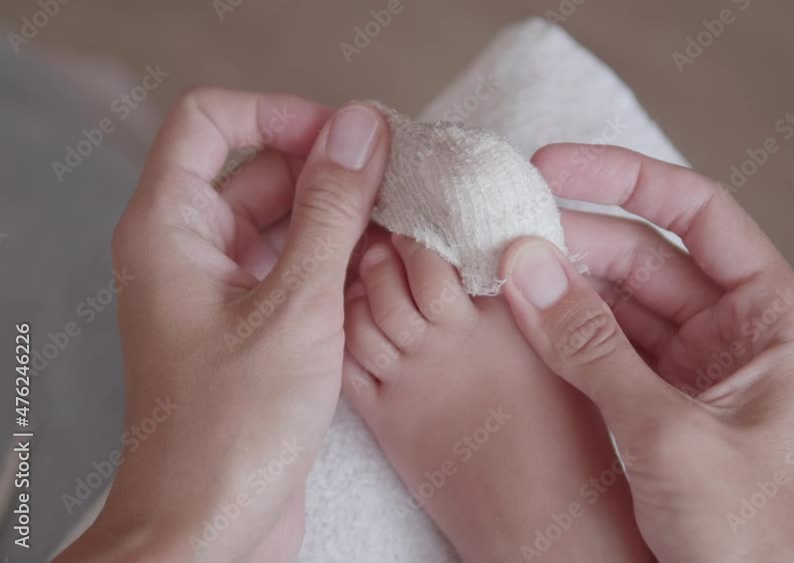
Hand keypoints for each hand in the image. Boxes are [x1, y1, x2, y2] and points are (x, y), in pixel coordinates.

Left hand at [54, 89, 388, 562]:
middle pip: (257, 172)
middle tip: (397, 180)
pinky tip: (383, 271)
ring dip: (338, 220)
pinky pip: (292, 268)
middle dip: (326, 170)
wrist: (211, 526)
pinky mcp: (251, 328)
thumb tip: (360, 132)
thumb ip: (330, 211)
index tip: (344, 136)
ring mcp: (219, 291)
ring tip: (402, 226)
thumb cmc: (232, 429)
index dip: (278, 114)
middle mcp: (187, 252)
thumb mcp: (296, 304)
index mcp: (170, 230)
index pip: (211, 123)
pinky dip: (335, 262)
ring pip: (282, 222)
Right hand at [499, 144, 793, 561]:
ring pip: (617, 302)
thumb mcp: (670, 435)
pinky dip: (560, 333)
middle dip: (574, 239)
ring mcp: (694, 370)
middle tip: (499, 230)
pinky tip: (515, 317)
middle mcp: (737, 332)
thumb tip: (524, 264)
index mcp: (775, 317)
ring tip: (493, 270)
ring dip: (559, 285)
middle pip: (645, 255)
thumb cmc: (754, 540)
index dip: (623, 178)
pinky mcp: (660, 407)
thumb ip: (594, 349)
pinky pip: (604, 350)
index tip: (551, 166)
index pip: (696, 212)